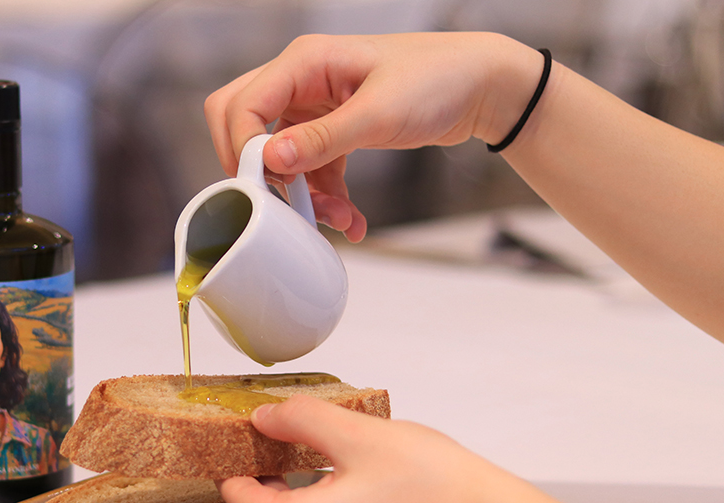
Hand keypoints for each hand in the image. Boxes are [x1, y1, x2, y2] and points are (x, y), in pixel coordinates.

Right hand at [204, 32, 541, 241]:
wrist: (482, 86)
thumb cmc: (439, 80)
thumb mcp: (379, 114)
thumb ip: (322, 139)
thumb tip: (270, 159)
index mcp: (304, 62)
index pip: (242, 106)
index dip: (245, 151)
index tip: (267, 188)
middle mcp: (301, 80)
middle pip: (244, 126)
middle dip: (260, 173)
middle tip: (282, 202)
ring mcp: (315, 106)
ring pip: (279, 156)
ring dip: (301, 193)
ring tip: (339, 218)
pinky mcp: (333, 129)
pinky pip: (310, 169)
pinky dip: (324, 196)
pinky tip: (352, 218)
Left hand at [218, 395, 528, 502]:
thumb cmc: (436, 485)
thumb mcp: (357, 434)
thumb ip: (300, 420)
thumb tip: (265, 418)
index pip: (240, 497)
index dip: (239, 463)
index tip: (249, 441)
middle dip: (284, 479)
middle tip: (308, 443)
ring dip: (317, 501)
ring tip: (353, 468)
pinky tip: (376, 498)